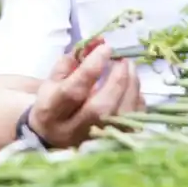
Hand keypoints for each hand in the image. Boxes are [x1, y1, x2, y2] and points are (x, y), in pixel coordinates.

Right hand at [26, 42, 143, 148]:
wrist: (52, 136)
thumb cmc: (54, 102)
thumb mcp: (53, 79)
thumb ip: (73, 60)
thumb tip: (97, 42)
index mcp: (51, 110)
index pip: (74, 90)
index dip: (92, 68)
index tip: (106, 48)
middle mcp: (72, 129)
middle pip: (100, 107)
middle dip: (117, 80)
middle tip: (122, 60)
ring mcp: (93, 141)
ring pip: (120, 117)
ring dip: (131, 88)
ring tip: (130, 67)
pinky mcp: (110, 144)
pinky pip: (132, 124)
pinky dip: (136, 102)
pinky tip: (132, 87)